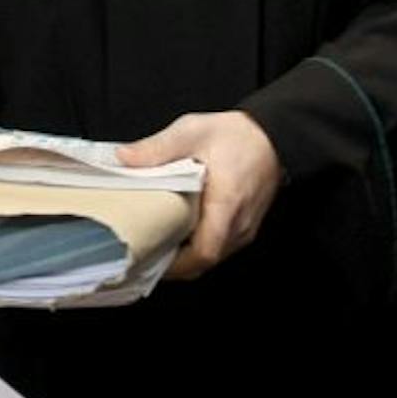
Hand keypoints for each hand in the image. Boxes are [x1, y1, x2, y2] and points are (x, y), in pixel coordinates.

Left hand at [119, 109, 281, 278]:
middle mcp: (238, 224)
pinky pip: (217, 247)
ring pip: (211, 257)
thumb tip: (125, 158)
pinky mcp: (242, 226)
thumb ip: (158, 147)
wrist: (271, 135)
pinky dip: (195, 248)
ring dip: (183, 258)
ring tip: (152, 247)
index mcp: (226, 205)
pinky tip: (174, 236)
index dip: (175, 264)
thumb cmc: (237, 136)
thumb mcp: (192, 132)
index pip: (204, 253)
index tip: (148, 260)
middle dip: (172, 266)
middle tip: (140, 255)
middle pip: (204, 262)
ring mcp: (243, 228)